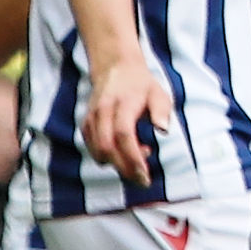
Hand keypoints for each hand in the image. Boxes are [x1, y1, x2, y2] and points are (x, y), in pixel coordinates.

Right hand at [81, 55, 176, 185]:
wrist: (115, 68)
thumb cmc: (142, 86)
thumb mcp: (159, 94)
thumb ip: (162, 112)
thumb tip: (164, 129)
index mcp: (123, 104)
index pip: (124, 136)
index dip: (133, 158)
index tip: (145, 175)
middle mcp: (103, 112)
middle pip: (107, 148)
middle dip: (125, 169)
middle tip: (143, 180)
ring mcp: (91, 118)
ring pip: (97, 151)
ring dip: (117, 163)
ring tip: (139, 156)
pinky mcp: (86, 125)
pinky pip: (93, 148)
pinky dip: (108, 157)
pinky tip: (125, 151)